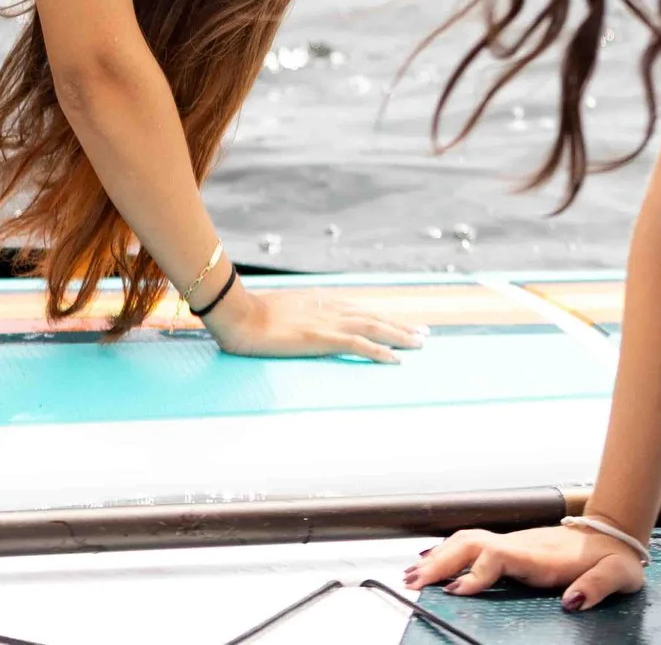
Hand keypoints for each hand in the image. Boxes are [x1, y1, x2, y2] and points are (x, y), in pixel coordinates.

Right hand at [198, 284, 427, 360]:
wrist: (237, 313)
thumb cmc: (247, 315)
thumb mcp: (274, 312)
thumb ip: (289, 316)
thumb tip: (289, 323)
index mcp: (317, 301)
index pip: (357, 310)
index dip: (380, 317)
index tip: (398, 323)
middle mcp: (328, 308)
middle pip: (373, 316)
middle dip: (400, 325)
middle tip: (423, 334)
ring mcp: (327, 322)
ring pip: (374, 327)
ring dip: (399, 336)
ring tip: (420, 343)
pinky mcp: (323, 338)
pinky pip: (360, 345)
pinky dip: (380, 351)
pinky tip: (396, 360)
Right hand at [405, 524, 646, 611]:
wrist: (614, 534)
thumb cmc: (614, 560)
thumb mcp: (618, 576)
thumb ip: (597, 588)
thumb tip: (571, 602)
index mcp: (540, 556)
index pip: (495, 556)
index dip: (473, 573)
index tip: (453, 592)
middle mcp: (520, 545)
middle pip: (468, 545)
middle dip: (438, 564)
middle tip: (411, 583)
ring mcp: (513, 543)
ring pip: (465, 542)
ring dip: (437, 556)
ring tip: (411, 574)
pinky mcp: (510, 547)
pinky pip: (471, 545)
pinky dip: (446, 551)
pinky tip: (430, 560)